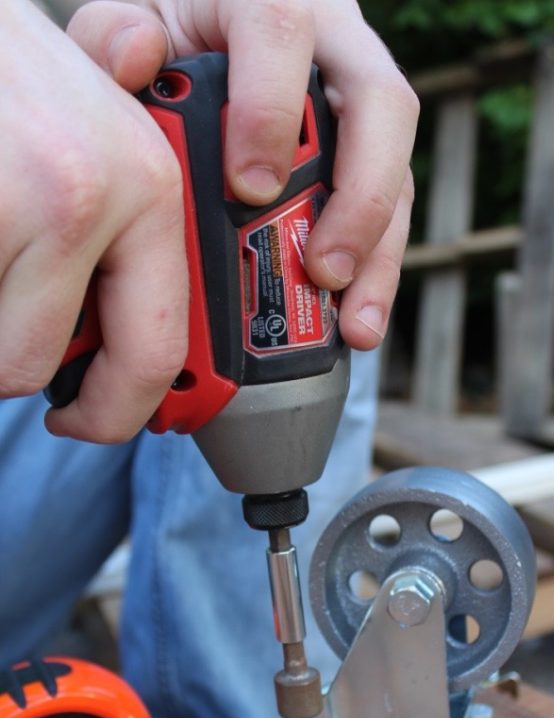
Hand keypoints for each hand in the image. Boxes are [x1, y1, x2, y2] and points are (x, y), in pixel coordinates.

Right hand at [0, 0, 187, 441]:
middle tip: (0, 327)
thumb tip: (140, 340)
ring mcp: (19, 199)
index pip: (154, 351)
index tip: (84, 422)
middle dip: (6, 361)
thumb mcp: (90, 132)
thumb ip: (122, 222)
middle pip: (37, 364)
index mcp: (148, 189)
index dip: (116, 412)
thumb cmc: (7, 75)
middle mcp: (92, 196)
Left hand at [68, 0, 418, 350]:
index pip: (284, 33)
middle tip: (323, 269)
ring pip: (399, 170)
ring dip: (379, 252)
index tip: (248, 186)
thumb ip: (114, 34)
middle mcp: (337, 46)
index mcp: (269, 1)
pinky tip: (357, 322)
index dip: (273, 110)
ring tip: (354, 322)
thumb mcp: (136, 19)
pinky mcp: (374, 158)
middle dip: (360, 196)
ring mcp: (363, 107)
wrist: (211, 29)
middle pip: (380, 106)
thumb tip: (137, 56)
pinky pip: (392, 213)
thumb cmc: (174, 32)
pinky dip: (376, 273)